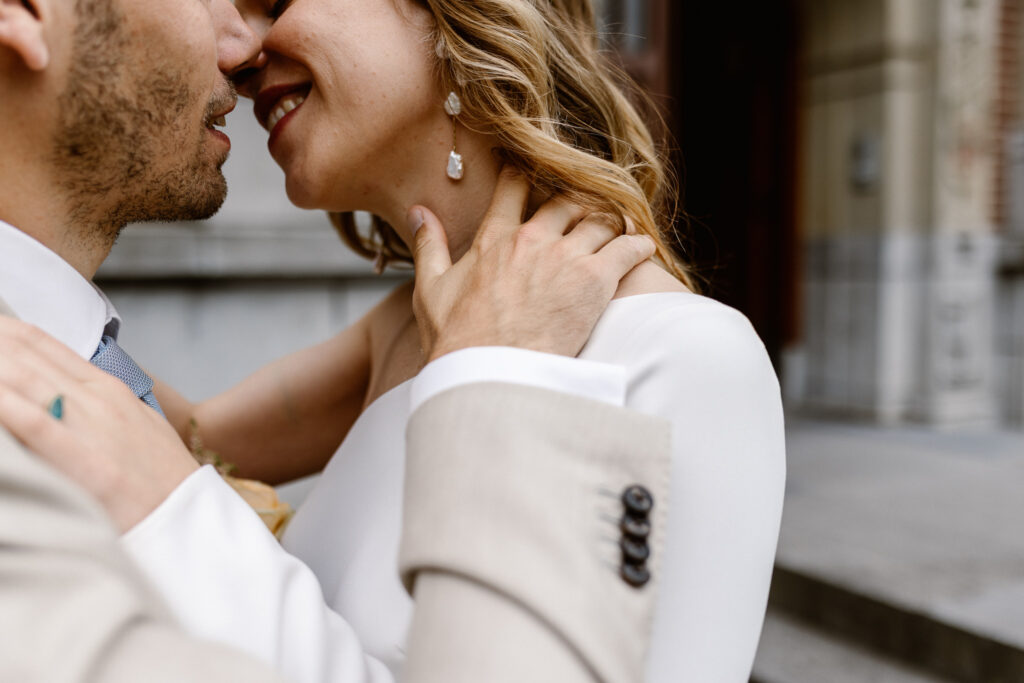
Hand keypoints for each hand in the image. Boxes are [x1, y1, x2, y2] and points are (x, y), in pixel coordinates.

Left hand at [0, 318, 198, 531]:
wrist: (191, 518)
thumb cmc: (160, 479)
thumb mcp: (135, 425)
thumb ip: (96, 406)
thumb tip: (55, 397)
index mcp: (108, 387)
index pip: (42, 344)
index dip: (3, 331)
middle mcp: (97, 398)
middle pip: (23, 356)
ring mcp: (91, 425)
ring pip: (22, 381)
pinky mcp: (85, 461)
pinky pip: (33, 423)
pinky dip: (5, 405)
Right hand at [410, 167, 655, 360]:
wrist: (492, 374)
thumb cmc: (458, 340)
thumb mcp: (431, 289)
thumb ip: (429, 245)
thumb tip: (418, 212)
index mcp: (494, 239)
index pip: (514, 188)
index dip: (525, 174)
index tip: (534, 168)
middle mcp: (533, 239)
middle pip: (566, 199)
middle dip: (578, 200)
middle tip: (587, 207)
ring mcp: (566, 257)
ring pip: (600, 218)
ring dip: (610, 220)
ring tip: (619, 226)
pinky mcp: (595, 280)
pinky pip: (628, 247)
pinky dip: (638, 243)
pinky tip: (642, 246)